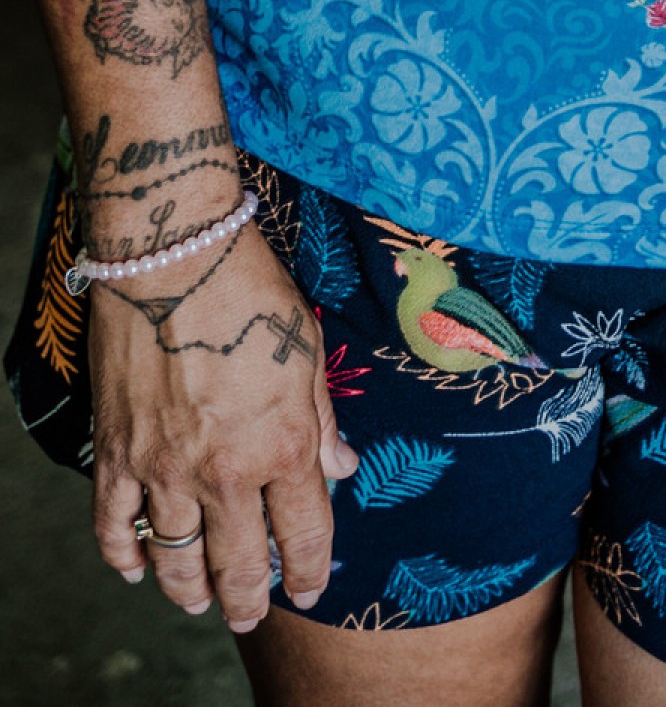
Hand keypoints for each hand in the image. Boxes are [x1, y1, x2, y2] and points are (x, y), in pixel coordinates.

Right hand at [90, 222, 357, 631]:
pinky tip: (138, 567)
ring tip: (202, 601)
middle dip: (249, 599)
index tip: (313, 589)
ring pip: (175, 559)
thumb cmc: (252, 291)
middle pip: (238, 563)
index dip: (311, 570)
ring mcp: (164, 469)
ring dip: (190, 590)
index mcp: (282, 446)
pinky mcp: (117, 455)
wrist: (175, 256)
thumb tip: (342, 468)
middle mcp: (224, 472)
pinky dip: (125, 555)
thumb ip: (322, 419)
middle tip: (250, 616)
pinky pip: (114, 526)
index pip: (304, 532)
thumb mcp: (309, 348)